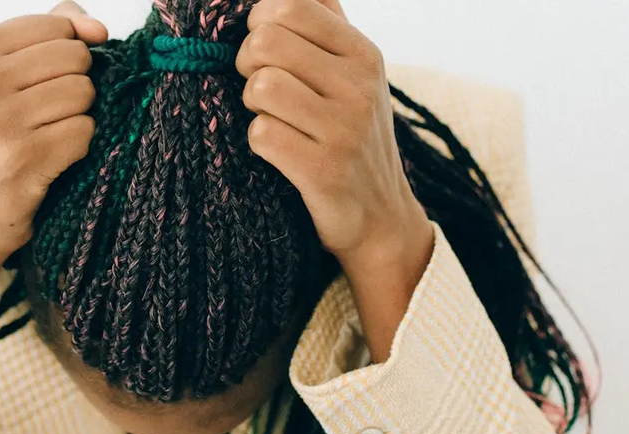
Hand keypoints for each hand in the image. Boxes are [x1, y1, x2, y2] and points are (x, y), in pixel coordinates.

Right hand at [0, 1, 107, 257]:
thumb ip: (49, 35)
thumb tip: (97, 28)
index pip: (55, 26)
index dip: (65, 55)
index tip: (39, 85)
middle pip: (74, 57)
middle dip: (74, 85)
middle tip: (43, 116)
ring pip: (83, 93)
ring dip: (76, 117)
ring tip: (44, 137)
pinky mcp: (23, 159)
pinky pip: (85, 131)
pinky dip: (78, 147)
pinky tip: (50, 160)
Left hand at [237, 0, 432, 274]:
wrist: (380, 218)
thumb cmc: (352, 136)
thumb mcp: (355, 74)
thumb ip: (326, 24)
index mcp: (364, 53)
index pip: (290, 5)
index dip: (259, 23)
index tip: (266, 51)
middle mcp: (360, 85)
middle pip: (264, 42)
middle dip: (247, 65)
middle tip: (261, 89)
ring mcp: (345, 127)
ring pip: (260, 86)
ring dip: (252, 106)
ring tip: (272, 119)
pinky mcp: (325, 169)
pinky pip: (261, 134)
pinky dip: (258, 143)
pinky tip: (279, 152)